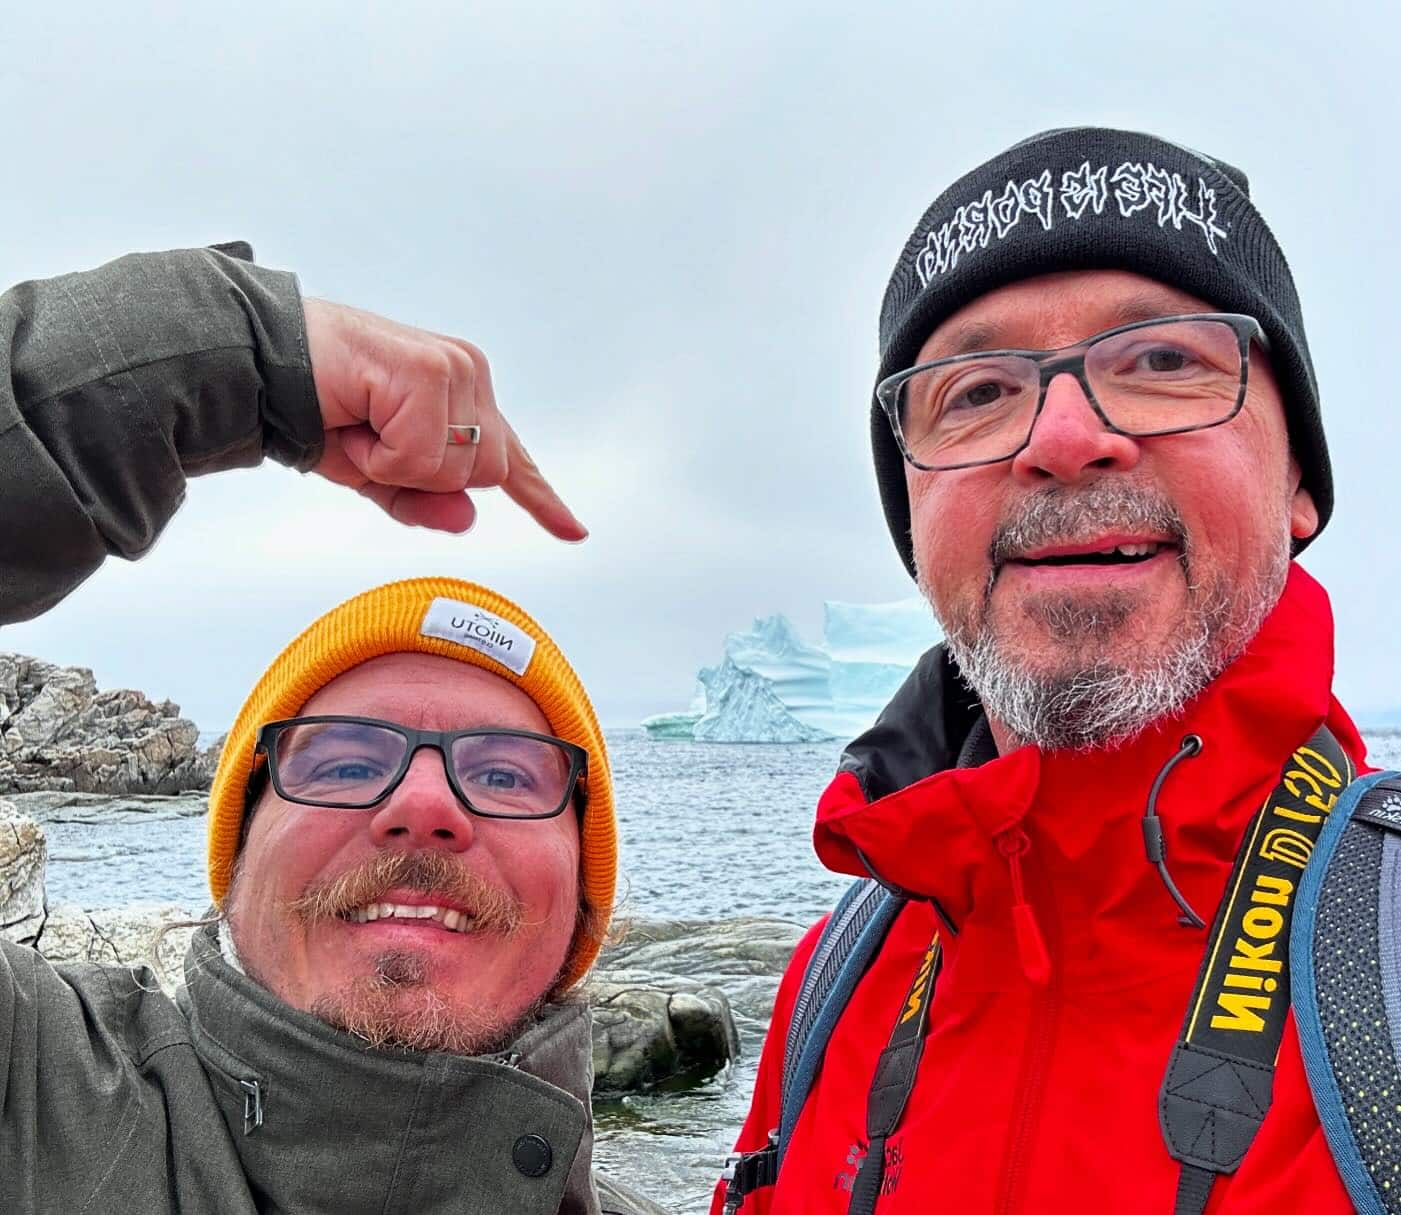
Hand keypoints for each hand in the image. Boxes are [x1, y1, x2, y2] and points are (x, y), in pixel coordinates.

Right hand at [302, 299, 586, 539]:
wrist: (262, 367)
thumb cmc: (319, 410)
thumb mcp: (377, 477)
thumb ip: (425, 504)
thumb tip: (468, 518)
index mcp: (464, 397)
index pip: (509, 458)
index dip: (540, 498)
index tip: (574, 532)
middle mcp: (468, 375)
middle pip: (484, 475)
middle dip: (422, 478)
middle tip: (372, 443)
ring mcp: (454, 368)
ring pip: (455, 469)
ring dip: (396, 465)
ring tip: (361, 427)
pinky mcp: (429, 370)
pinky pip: (421, 454)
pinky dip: (381, 455)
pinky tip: (357, 420)